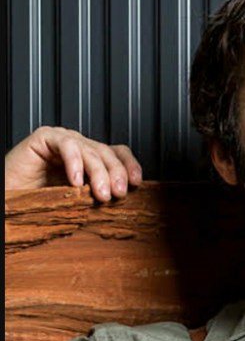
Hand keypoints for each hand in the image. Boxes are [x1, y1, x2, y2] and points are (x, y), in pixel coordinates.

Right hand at [5, 126, 142, 201]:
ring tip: (101, 194)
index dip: (129, 165)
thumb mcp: (81, 200)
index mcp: (91, 159)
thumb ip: (100, 193)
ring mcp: (63, 140)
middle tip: (118, 194)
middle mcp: (80, 147)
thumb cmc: (42, 202)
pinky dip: (74, 163)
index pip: (118, 154)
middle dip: (116, 174)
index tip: (137, 183)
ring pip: (90, 150)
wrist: (11, 200)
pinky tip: (76, 182)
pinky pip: (66, 145)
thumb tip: (126, 198)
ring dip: (99, 173)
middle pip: (107, 153)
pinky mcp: (45, 138)